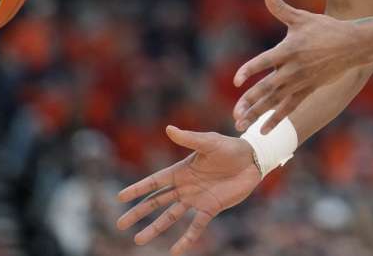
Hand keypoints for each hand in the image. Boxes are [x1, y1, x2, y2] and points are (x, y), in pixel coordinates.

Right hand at [117, 126, 261, 253]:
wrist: (252, 160)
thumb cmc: (230, 147)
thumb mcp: (209, 142)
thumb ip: (189, 139)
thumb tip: (169, 129)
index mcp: (181, 170)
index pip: (155, 182)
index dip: (138, 189)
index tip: (120, 197)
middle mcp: (185, 187)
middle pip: (156, 202)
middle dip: (138, 212)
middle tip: (121, 224)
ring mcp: (196, 199)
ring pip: (170, 216)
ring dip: (155, 228)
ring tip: (138, 240)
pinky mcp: (210, 208)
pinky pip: (196, 226)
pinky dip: (186, 239)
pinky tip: (175, 251)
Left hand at [232, 0, 368, 132]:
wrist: (353, 46)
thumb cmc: (325, 29)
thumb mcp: (301, 17)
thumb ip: (280, 7)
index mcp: (289, 50)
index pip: (264, 61)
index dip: (249, 70)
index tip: (236, 80)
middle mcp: (293, 69)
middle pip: (267, 88)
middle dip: (250, 102)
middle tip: (235, 114)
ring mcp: (301, 82)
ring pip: (275, 102)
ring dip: (258, 114)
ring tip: (241, 125)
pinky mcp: (307, 90)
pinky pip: (289, 108)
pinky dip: (276, 120)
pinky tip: (263, 131)